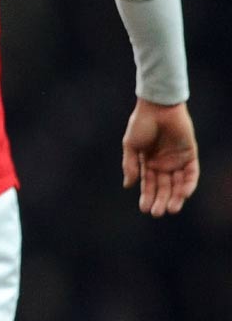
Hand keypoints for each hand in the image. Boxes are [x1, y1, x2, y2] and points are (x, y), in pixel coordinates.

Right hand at [122, 98, 198, 216]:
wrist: (157, 107)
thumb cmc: (141, 124)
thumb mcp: (131, 146)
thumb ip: (130, 165)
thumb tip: (128, 185)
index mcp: (148, 162)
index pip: (149, 184)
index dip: (147, 196)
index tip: (144, 209)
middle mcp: (163, 163)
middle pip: (164, 187)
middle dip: (161, 200)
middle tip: (157, 213)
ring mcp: (177, 160)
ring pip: (178, 184)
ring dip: (176, 197)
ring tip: (171, 209)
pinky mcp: (190, 154)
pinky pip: (191, 173)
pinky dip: (188, 184)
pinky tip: (184, 194)